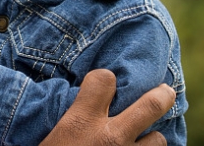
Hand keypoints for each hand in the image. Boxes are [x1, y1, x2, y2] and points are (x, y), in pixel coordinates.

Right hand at [40, 69, 175, 145]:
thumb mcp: (54, 137)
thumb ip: (72, 120)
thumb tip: (81, 109)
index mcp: (81, 122)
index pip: (104, 80)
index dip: (104, 80)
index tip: (104, 85)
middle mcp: (110, 137)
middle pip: (149, 106)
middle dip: (160, 96)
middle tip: (165, 91)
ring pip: (157, 140)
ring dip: (150, 139)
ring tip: (143, 140)